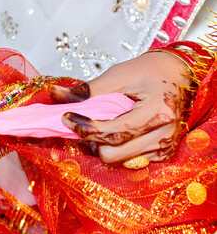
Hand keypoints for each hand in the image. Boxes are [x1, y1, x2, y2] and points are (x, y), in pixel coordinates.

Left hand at [51, 52, 190, 163]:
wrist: (177, 74)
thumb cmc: (148, 71)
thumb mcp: (117, 75)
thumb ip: (87, 90)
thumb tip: (56, 94)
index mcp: (157, 111)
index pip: (113, 131)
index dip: (85, 128)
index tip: (66, 117)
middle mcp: (164, 134)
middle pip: (112, 154)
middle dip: (93, 140)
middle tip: (86, 123)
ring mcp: (165, 146)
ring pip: (119, 161)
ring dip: (104, 146)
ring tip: (104, 125)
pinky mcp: (163, 154)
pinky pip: (130, 161)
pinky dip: (118, 149)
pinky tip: (119, 132)